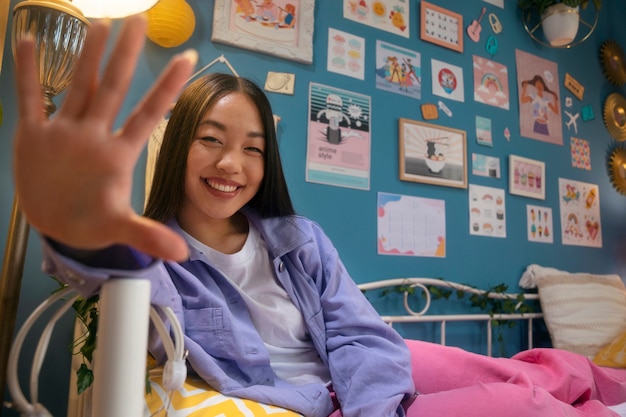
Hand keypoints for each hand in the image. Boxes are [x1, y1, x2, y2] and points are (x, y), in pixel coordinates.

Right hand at [13, 15, 195, 260]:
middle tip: (140, 19)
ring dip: (87, 55)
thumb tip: (181, 253)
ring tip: (99, 22)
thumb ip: (146, 234)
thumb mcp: (118, 227)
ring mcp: (65, 131)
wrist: (57, 227)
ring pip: (79, 86)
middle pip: (114, 88)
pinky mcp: (35, 136)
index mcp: (117, 153)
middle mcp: (94, 134)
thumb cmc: (91, 223)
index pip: (148, 113)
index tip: (188, 58)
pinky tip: (28, 39)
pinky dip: (28, 72)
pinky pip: (31, 98)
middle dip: (126, 55)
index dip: (167, 87)